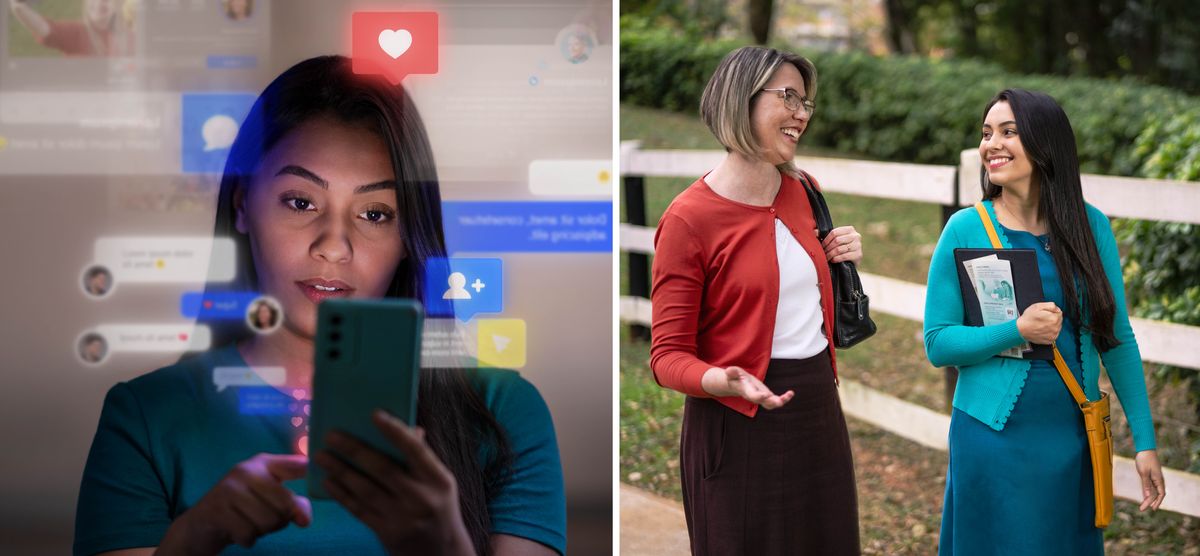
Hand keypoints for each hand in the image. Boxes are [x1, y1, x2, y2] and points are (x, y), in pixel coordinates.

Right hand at [160, 454, 310, 553]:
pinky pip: (249, 534)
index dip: (309, 474)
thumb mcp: (271, 501)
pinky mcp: (216, 510)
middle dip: (279, 521)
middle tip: (262, 519)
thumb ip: (295, 504)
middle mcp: (245, 469)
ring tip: (249, 523)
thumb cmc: (244, 510)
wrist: (201, 525)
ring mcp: (229, 488)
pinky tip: (237, 531)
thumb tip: (304, 518)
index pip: (297, 466)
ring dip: (262, 531)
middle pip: (286, 505)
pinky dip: (247, 540)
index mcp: (263, 463)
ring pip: (268, 521)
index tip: (311, 489)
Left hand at [313, 411, 473, 554]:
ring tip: (321, 456)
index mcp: (439, 480)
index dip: (394, 431)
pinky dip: (342, 494)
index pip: (415, 449)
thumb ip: (424, 459)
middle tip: (331, 435)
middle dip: (354, 450)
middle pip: (383, 468)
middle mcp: (422, 498)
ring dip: (340, 471)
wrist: (443, 553)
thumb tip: (410, 428)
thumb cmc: (439, 508)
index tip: (374, 414)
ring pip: (366, 489)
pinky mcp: (387, 533)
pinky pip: (359, 509)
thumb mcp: (441, 483)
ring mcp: (403, 517)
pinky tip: (329, 482)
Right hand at [700, 366, 793, 408]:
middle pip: (763, 403)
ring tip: (788, 395)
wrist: (738, 384)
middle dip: (771, 402)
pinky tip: (791, 393)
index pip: (752, 396)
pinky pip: (776, 400)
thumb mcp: (733, 373)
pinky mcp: (767, 397)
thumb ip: (732, 372)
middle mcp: (755, 397)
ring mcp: (762, 398)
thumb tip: (728, 371)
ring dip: (780, 401)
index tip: (765, 395)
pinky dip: (784, 398)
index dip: (758, 396)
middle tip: (779, 401)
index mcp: (747, 391)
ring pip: (771, 404)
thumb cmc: (736, 378)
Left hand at [822, 225, 862, 263]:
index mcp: (850, 229)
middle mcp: (856, 236)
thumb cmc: (841, 248)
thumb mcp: (835, 240)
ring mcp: (858, 245)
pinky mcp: (858, 255)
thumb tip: (814, 232)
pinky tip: (832, 260)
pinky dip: (836, 259)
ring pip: (839, 249)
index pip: (834, 232)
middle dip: (827, 247)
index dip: (826, 239)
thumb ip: (825, 235)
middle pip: (837, 240)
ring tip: (826, 257)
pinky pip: (844, 256)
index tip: (821, 245)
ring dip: (830, 254)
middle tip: (823, 253)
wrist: (851, 261)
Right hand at [1015, 301, 1061, 343]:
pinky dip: (1050, 332)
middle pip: (1059, 320)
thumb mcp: (1038, 306)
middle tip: (1043, 318)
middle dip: (1052, 318)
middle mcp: (1055, 328)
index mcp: (1054, 318)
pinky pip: (1054, 334)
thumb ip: (1051, 305)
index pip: (1059, 312)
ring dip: (1052, 325)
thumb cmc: (1028, 318)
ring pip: (1057, 327)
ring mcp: (1053, 335)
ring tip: (1042, 324)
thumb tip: (1057, 309)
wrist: (1020, 329)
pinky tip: (1043, 329)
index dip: (1052, 311)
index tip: (1045, 313)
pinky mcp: (1050, 340)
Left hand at [1135, 450, 1165, 511]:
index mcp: (1159, 480)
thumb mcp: (1144, 472)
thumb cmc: (1145, 460)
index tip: (1152, 509)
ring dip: (1148, 499)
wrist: (1145, 450)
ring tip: (1143, 507)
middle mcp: (1158, 480)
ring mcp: (1154, 479)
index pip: (1160, 494)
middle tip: (1142, 509)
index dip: (1157, 502)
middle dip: (1149, 502)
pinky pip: (1150, 487)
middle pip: (1155, 494)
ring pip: (1152, 491)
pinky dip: (1147, 493)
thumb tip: (1148, 496)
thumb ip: (1146, 484)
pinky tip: (1144, 497)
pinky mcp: (1150, 476)